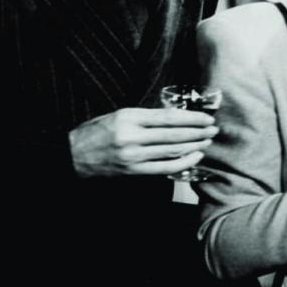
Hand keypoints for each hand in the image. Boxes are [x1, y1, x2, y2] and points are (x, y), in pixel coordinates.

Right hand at [70, 107, 215, 177]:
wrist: (72, 156)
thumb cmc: (95, 133)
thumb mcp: (117, 116)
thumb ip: (144, 117)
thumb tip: (174, 117)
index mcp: (128, 117)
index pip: (168, 117)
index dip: (191, 118)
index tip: (206, 118)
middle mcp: (132, 136)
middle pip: (174, 134)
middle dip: (198, 132)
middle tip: (214, 129)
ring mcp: (134, 156)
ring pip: (173, 151)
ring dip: (195, 146)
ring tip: (208, 141)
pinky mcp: (134, 171)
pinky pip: (165, 167)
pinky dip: (183, 162)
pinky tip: (195, 157)